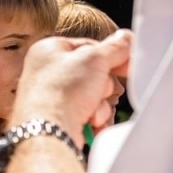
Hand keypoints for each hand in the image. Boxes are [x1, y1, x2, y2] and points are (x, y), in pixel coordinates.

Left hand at [11, 30, 132, 137]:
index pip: (88, 46)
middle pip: (93, 73)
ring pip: (92, 96)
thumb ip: (115, 47)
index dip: (110, 56)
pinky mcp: (57, 120)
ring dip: (99, 106)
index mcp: (48, 50)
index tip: (126, 64)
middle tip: (99, 90)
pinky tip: (90, 124)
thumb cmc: (62, 91)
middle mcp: (45, 73)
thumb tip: (125, 38)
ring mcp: (51, 98)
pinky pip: (86, 114)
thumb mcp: (95, 58)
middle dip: (103, 87)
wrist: (48, 134)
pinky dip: (93, 120)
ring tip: (90, 112)